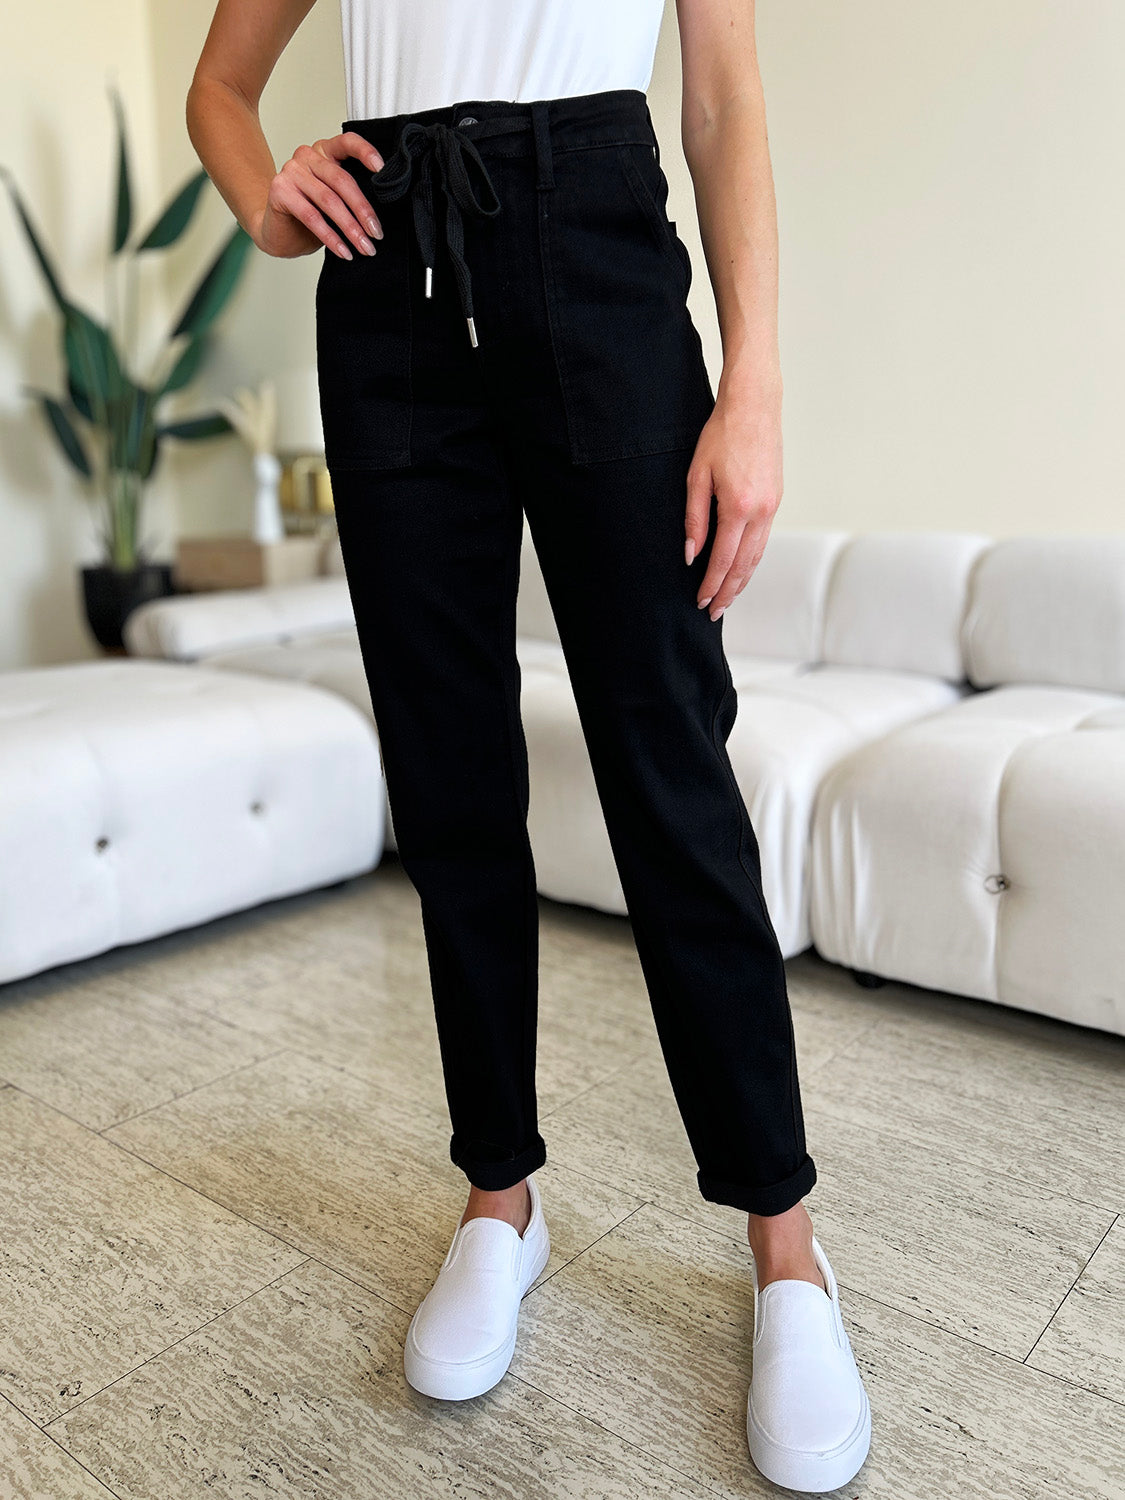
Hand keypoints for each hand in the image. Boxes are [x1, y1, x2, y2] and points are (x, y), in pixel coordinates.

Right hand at [251, 132, 386, 260]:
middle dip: (362, 210)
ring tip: (364, 247)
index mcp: (325, 151)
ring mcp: (291, 171)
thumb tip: (378, 215)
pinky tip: (344, 252)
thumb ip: (350, 195)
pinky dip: (331, 238)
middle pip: (342, 180)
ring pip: (329, 200)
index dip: (365, 152)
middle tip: (376, 233)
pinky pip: (312, 216)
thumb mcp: (335, 201)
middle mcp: (307, 156)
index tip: (382, 169)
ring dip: (350, 228)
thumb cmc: (309, 217)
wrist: (280, 234)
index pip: (347, 142)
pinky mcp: (280, 190)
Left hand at [684, 385, 782, 620]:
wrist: (754, 406)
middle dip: (728, 592)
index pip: (723, 559)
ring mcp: (772, 507)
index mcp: (739, 507)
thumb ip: (694, 519)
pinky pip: (763, 540)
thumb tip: (690, 554)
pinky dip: (751, 561)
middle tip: (713, 612)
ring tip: (727, 598)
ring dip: (742, 581)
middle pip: (744, 565)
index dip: (711, 584)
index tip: (700, 601)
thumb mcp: (696, 476)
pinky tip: (741, 569)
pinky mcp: (776, 500)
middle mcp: (761, 512)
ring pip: (757, 556)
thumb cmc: (721, 435)